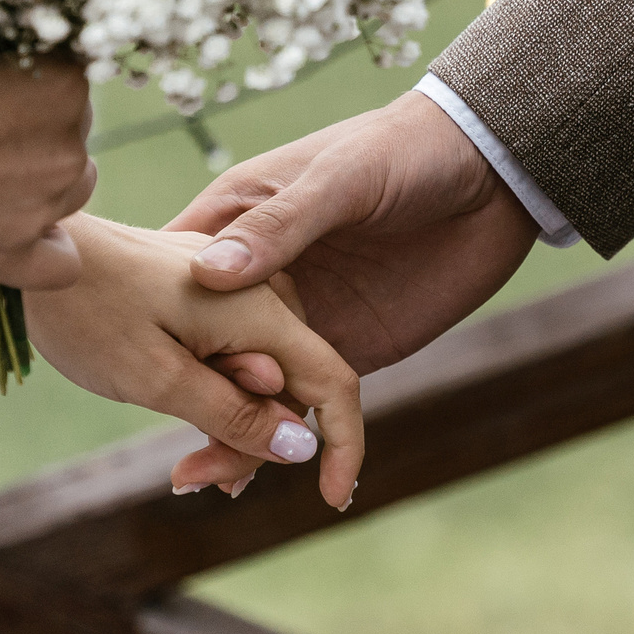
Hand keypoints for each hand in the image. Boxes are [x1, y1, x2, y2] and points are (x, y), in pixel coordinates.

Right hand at [0, 36, 96, 289]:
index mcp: (57, 87)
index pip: (69, 59)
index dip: (30, 53)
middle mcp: (64, 152)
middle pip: (71, 122)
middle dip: (34, 110)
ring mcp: (42, 212)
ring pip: (73, 184)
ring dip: (43, 170)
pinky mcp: (10, 261)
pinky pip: (60, 263)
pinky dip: (44, 245)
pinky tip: (12, 226)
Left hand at [23, 216, 365, 509]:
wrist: (33, 252)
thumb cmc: (87, 310)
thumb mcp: (158, 379)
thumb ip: (233, 415)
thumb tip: (300, 448)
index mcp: (259, 309)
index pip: (333, 384)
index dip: (343, 445)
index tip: (333, 500)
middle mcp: (258, 292)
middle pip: (292, 387)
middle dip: (257, 444)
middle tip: (192, 480)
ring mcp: (232, 288)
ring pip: (262, 376)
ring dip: (232, 426)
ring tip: (182, 469)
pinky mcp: (205, 291)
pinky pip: (234, 354)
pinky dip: (217, 396)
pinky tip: (186, 426)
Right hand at [163, 89, 538, 490]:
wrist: (490, 175)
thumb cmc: (404, 151)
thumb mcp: (339, 178)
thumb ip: (280, 226)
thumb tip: (209, 276)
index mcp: (239, 220)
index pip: (178, 278)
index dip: (158, 325)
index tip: (142, 373)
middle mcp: (261, 276)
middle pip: (207, 346)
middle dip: (191, 403)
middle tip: (182, 463)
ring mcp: (302, 316)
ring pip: (252, 384)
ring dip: (229, 433)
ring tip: (203, 483)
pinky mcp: (346, 346)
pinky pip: (305, 400)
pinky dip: (281, 438)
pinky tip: (253, 479)